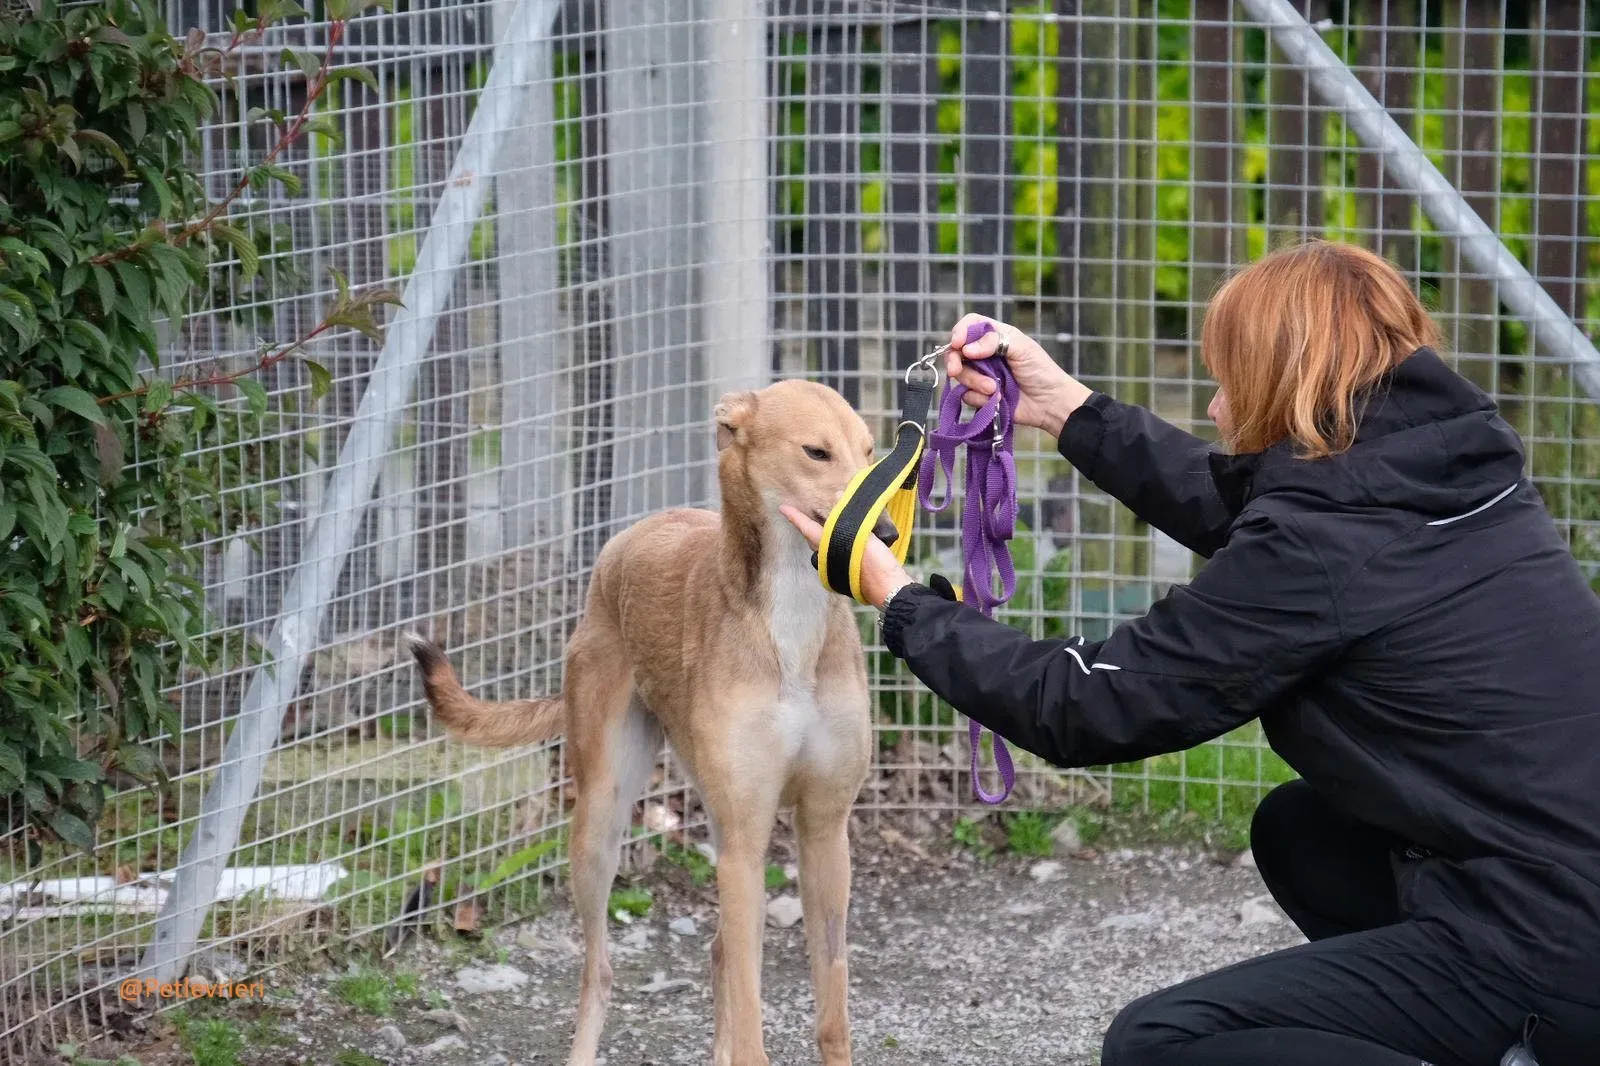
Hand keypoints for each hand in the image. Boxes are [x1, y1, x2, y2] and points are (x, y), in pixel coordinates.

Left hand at [779, 505, 911, 609]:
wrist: (888, 591)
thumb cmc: (876, 564)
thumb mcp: (864, 533)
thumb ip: (847, 514)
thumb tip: (837, 495)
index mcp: (827, 546)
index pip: (806, 527)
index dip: (795, 517)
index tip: (783, 508)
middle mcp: (825, 559)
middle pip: (813, 539)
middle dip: (810, 526)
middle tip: (809, 514)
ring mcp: (833, 571)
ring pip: (823, 549)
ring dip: (825, 537)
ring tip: (831, 525)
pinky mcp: (842, 578)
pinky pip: (834, 557)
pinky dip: (836, 548)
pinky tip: (848, 544)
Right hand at [945, 314, 1091, 437]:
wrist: (1050, 404)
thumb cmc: (1041, 371)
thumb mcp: (1022, 348)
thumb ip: (995, 342)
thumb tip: (966, 349)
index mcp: (996, 336)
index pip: (970, 325)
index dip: (960, 331)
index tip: (957, 343)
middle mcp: (984, 354)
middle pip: (957, 351)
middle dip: (955, 361)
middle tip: (955, 370)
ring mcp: (981, 375)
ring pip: (961, 375)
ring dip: (975, 383)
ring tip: (995, 389)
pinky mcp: (980, 395)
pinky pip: (966, 396)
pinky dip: (979, 398)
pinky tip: (996, 399)